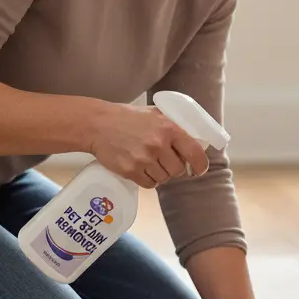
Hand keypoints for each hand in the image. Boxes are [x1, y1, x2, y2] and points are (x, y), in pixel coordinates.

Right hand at [88, 102, 207, 188]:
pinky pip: (149, 184)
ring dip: (159, 174)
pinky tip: (140, 168)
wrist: (98, 124)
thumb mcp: (155, 114)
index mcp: (169, 129)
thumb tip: (194, 139)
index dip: (200, 165)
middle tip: (164, 161)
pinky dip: (147, 179)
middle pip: (178, 170)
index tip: (198, 169)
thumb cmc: (128, 118)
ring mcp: (144, 159)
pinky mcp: (130, 170)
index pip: (195, 153)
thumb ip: (174, 126)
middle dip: (174, 168)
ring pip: (164, 178)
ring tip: (148, 161)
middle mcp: (158, 144)